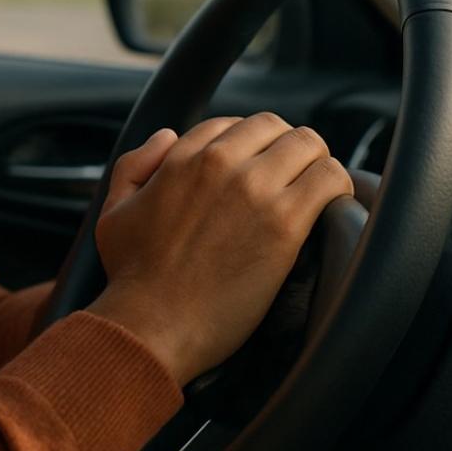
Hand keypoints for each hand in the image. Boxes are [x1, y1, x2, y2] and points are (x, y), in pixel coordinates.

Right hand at [85, 114, 352, 383]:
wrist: (152, 326)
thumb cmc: (131, 278)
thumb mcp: (114, 210)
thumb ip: (136, 164)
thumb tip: (167, 135)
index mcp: (182, 158)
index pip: (234, 124)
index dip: (249, 145)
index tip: (256, 169)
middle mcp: (221, 164)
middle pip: (276, 127)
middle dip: (285, 148)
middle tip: (290, 179)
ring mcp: (256, 191)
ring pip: (309, 145)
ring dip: (315, 164)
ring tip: (314, 190)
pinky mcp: (285, 225)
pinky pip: (330, 180)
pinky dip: (337, 187)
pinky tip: (330, 207)